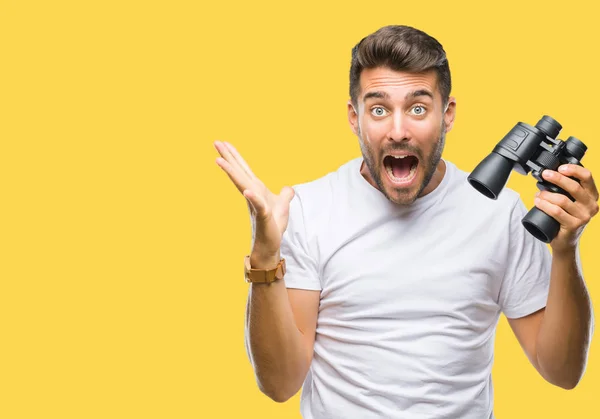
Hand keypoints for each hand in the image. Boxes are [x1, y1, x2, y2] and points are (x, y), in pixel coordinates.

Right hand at [214, 141, 294, 258]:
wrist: (271, 244)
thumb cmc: (273, 225)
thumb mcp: (283, 205)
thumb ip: (285, 195)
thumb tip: (289, 188)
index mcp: (256, 189)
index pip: (244, 169)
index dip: (235, 156)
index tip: (224, 143)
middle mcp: (252, 194)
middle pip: (239, 172)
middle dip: (228, 157)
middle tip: (215, 142)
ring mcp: (256, 204)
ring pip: (243, 185)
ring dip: (232, 173)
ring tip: (219, 160)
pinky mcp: (263, 216)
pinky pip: (259, 205)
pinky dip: (253, 198)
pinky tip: (248, 191)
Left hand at [534, 164, 598, 252]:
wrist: (564, 240)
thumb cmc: (565, 217)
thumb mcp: (570, 201)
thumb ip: (566, 189)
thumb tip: (549, 173)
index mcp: (592, 196)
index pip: (587, 177)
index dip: (574, 169)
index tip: (560, 167)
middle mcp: (591, 205)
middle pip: (574, 187)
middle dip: (557, 178)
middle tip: (545, 174)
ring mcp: (584, 216)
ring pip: (562, 200)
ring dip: (546, 195)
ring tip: (538, 195)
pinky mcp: (574, 225)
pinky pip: (556, 212)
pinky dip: (544, 205)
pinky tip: (538, 202)